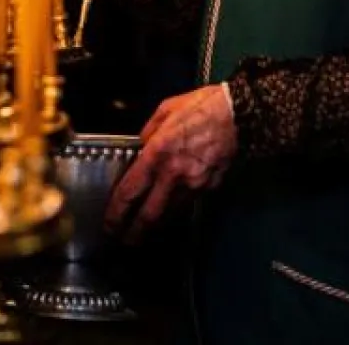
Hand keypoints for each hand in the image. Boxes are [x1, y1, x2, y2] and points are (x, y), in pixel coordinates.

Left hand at [104, 85, 236, 242]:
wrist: (240, 115)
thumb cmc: (202, 108)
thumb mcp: (165, 111)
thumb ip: (148, 133)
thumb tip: (140, 147)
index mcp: (157, 154)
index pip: (131, 191)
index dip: (117, 212)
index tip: (109, 224)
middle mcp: (174, 175)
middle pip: (150, 214)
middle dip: (135, 232)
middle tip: (124, 241)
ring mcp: (194, 185)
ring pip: (170, 213)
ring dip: (156, 223)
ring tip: (144, 229)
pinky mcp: (211, 188)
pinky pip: (189, 201)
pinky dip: (177, 206)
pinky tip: (171, 205)